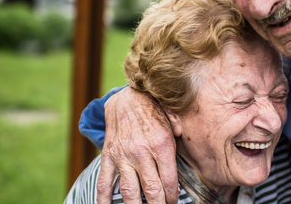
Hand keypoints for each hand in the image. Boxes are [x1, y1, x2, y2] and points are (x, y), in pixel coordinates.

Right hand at [96, 87, 177, 203]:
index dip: (173, 197)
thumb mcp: (172, 117)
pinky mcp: (108, 156)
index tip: (173, 203)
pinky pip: (104, 182)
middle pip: (151, 190)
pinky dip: (104, 200)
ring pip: (129, 191)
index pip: (169, 181)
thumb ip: (180, 129)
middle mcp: (141, 152)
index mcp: (161, 144)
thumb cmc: (153, 109)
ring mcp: (122, 155)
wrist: (125, 97)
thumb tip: (186, 138)